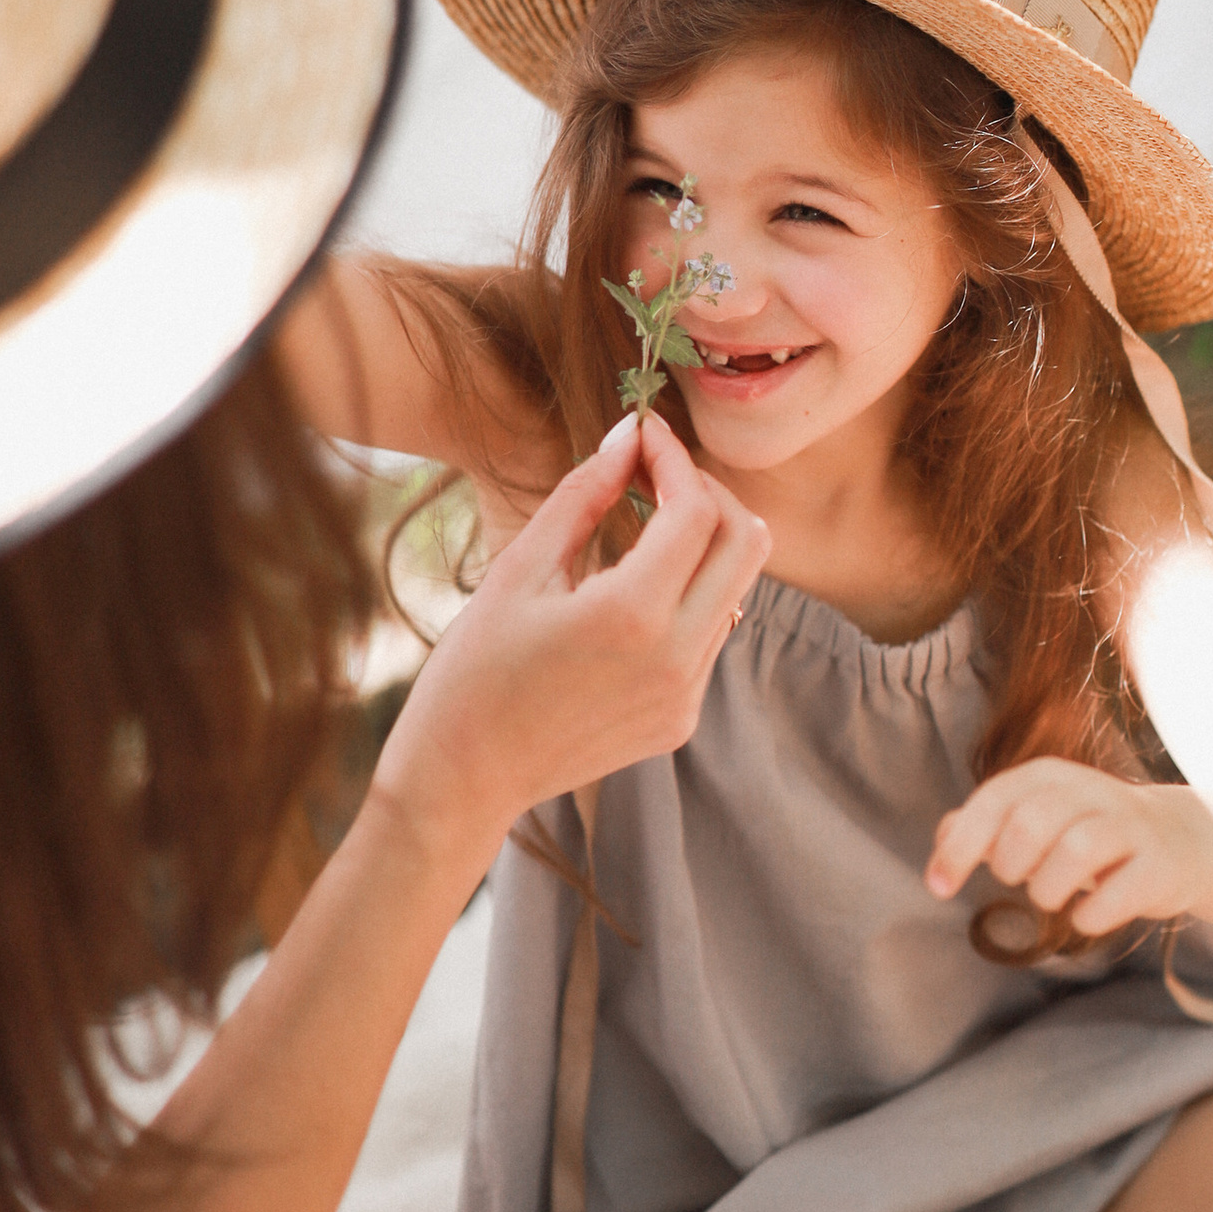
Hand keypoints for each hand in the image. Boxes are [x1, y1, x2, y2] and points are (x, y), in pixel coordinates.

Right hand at [374, 412, 766, 848]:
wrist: (464, 776)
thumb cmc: (474, 666)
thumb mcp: (519, 568)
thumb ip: (583, 494)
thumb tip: (628, 435)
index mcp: (632, 614)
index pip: (696, 509)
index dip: (675, 460)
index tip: (645, 438)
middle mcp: (677, 658)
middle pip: (748, 542)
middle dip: (710, 494)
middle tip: (657, 477)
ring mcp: (686, 695)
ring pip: (738, 588)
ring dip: (703, 545)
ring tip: (640, 526)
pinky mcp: (682, 719)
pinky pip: (712, 634)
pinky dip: (689, 595)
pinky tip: (634, 591)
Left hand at [926, 755, 1212, 942]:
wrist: (1179, 840)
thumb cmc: (1088, 833)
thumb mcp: (1034, 817)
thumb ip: (983, 826)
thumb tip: (941, 840)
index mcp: (1049, 776)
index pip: (993, 802)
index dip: (958, 847)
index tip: (938, 888)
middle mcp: (1090, 791)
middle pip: (1030, 825)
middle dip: (1011, 866)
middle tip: (1021, 878)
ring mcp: (1130, 826)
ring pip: (1075, 852)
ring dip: (1048, 890)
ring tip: (1053, 896)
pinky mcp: (1159, 865)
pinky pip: (1113, 897)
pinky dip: (1089, 916)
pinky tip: (1088, 914)